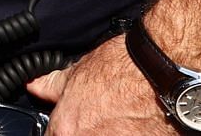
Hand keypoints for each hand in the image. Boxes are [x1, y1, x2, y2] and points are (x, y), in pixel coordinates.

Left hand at [27, 34, 170, 133]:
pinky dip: (129, 135)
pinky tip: (134, 127)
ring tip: (119, 124)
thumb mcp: (79, 72)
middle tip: (100, 122)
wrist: (165, 73)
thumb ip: (53, 86)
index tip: (70, 126)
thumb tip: (36, 87)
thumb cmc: (125, 70)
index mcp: (67, 128)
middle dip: (84, 132)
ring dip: (108, 133)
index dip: (59, 131)